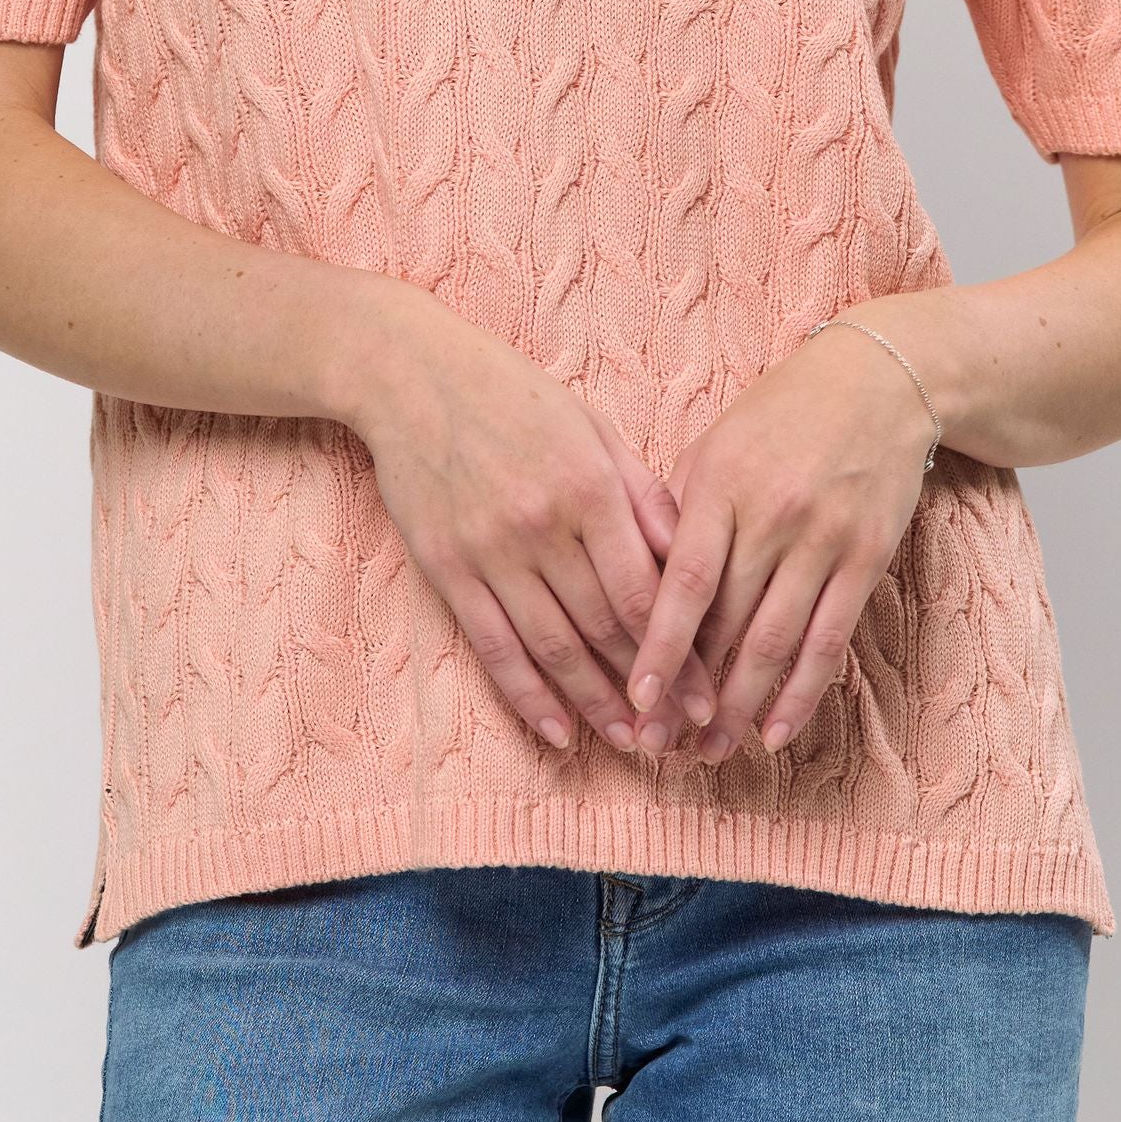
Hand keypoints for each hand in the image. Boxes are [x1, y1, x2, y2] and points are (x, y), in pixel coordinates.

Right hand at [355, 300, 719, 754]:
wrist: (412, 377)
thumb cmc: (517, 398)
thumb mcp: (594, 429)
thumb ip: (644, 496)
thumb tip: (691, 562)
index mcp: (590, 487)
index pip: (645, 593)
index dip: (680, 657)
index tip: (708, 700)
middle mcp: (542, 525)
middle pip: (605, 628)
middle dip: (650, 691)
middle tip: (682, 739)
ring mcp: (490, 551)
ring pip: (552, 648)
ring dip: (595, 704)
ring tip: (628, 744)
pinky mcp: (446, 568)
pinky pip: (493, 646)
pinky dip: (526, 696)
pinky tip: (557, 731)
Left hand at [623, 314, 937, 760]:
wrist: (879, 383)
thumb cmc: (779, 415)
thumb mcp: (715, 445)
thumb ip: (677, 512)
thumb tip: (637, 586)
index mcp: (722, 485)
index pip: (684, 583)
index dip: (659, 647)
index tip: (636, 699)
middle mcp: (773, 516)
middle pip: (728, 625)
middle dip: (692, 694)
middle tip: (660, 747)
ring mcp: (824, 541)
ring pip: (777, 642)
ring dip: (741, 707)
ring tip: (711, 752)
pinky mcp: (866, 560)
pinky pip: (829, 641)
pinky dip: (801, 694)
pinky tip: (774, 733)